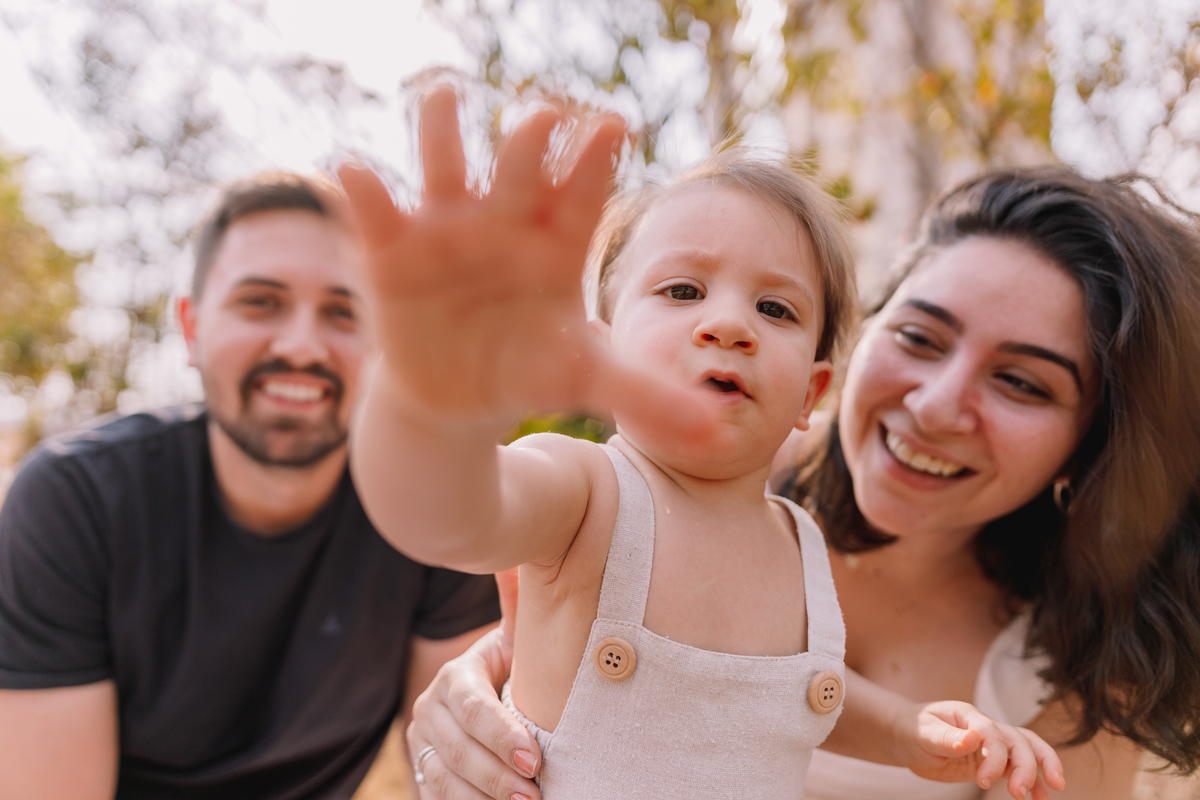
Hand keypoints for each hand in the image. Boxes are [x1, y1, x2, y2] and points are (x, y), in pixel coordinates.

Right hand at [338, 87, 714, 439]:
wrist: (457, 397)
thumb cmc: (529, 371)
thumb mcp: (585, 379)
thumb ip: (646, 394)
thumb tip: (716, 432)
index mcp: (558, 240)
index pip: (583, 192)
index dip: (596, 161)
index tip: (615, 127)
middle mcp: (505, 220)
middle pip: (521, 170)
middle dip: (531, 142)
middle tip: (544, 118)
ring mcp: (447, 229)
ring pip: (444, 166)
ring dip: (441, 131)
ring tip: (443, 95)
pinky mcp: (394, 249)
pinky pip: (377, 212)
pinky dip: (365, 192)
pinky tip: (358, 173)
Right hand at [406, 570, 542, 799]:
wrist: (480, 699)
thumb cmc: (511, 667)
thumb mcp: (515, 637)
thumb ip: (518, 603)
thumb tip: (518, 555)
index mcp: (455, 678)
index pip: (474, 709)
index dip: (502, 735)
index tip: (535, 759)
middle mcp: (430, 711)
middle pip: (458, 751)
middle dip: (497, 775)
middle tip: (534, 793)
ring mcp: (422, 745)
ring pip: (444, 780)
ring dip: (481, 798)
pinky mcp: (423, 774)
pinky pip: (436, 798)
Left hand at [899, 700, 1066, 798]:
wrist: (906, 736)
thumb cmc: (913, 729)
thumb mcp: (923, 732)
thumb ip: (947, 737)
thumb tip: (972, 738)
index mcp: (969, 716)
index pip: (993, 735)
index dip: (994, 758)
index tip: (983, 782)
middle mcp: (985, 727)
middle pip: (1018, 741)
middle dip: (1024, 767)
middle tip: (1018, 793)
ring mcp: (991, 744)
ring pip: (1026, 750)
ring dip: (1040, 770)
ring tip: (1045, 795)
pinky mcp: (992, 761)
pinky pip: (1017, 767)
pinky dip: (1033, 780)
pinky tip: (1040, 796)